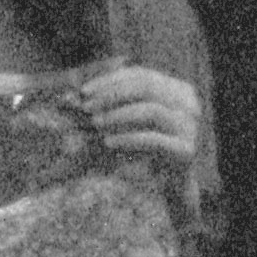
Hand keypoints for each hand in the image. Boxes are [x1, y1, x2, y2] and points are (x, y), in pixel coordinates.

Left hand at [70, 64, 205, 174]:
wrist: (171, 182)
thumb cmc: (144, 147)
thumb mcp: (126, 121)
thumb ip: (105, 105)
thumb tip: (66, 98)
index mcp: (176, 89)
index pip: (140, 74)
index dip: (110, 80)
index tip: (83, 91)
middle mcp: (188, 103)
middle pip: (147, 87)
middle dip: (112, 95)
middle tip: (86, 107)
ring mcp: (190, 126)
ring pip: (151, 110)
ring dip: (118, 115)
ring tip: (95, 124)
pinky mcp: (186, 150)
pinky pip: (153, 139)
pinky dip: (128, 138)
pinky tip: (108, 143)